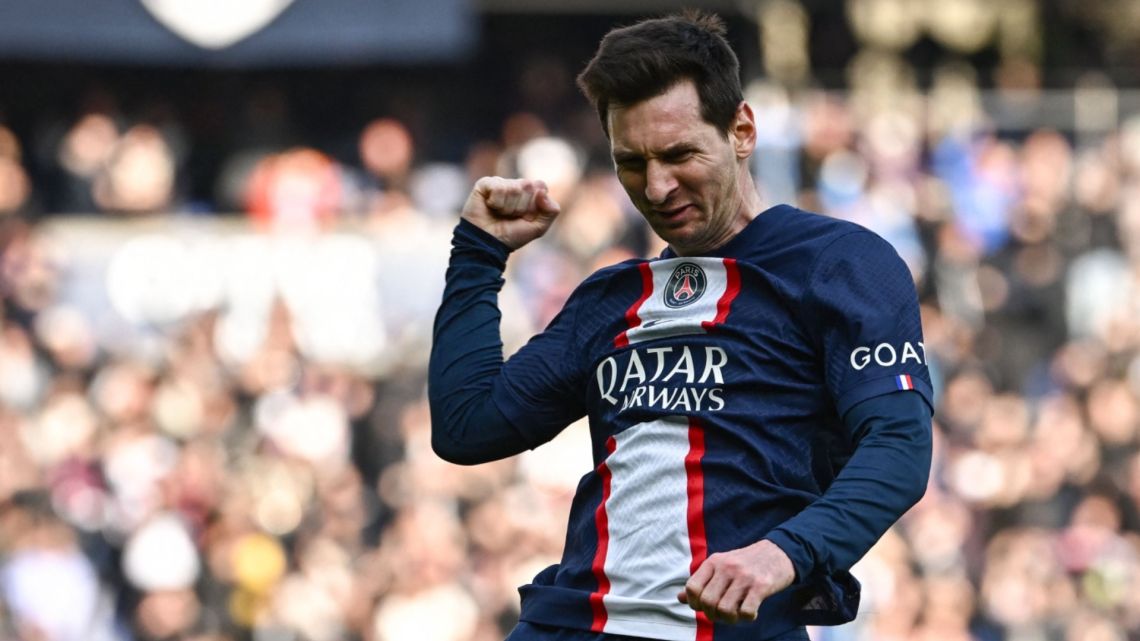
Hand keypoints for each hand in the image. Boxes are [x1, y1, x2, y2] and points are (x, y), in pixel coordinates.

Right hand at [461, 176, 560, 249]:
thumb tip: (542, 191)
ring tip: (499, 214)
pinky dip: (495, 202)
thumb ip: (551, 211)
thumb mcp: (539, 228)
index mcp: (530, 193)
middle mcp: (515, 185)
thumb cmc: (512, 235)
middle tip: (511, 216)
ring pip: (513, 187)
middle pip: (528, 186)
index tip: (525, 216)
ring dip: (507, 207)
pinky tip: (490, 207)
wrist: (488, 243)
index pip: (541, 186)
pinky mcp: (485, 184)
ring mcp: (500, 183)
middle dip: (521, 206)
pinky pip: (498, 187)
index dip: (534, 204)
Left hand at [678, 539, 795, 623]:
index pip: (692, 587)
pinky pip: (746, 611)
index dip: (694, 603)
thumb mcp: (721, 566)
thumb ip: (701, 581)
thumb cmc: (746, 563)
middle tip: (721, 614)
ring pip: (724, 609)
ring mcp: (744, 576)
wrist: (779, 552)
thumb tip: (680, 598)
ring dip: (729, 619)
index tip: (704, 607)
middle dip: (712, 614)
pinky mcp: (761, 586)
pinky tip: (750, 612)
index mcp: (714, 562)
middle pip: (707, 601)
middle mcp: (727, 567)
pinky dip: (746, 618)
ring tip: (735, 615)